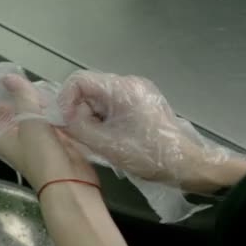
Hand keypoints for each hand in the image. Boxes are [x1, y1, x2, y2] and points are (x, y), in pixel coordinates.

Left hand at [0, 73, 97, 191]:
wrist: (69, 182)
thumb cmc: (42, 155)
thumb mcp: (29, 120)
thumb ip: (21, 96)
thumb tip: (8, 77)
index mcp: (2, 136)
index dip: (5, 93)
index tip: (15, 76)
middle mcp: (16, 139)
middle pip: (18, 110)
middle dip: (27, 97)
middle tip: (37, 83)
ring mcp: (36, 141)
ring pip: (37, 114)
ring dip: (44, 104)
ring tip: (51, 91)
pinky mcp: (54, 142)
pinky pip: (52, 121)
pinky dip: (56, 112)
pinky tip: (62, 103)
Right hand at [58, 70, 239, 190]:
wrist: (188, 165)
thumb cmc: (148, 155)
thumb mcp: (107, 145)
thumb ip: (77, 128)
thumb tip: (57, 117)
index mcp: (122, 89)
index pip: (79, 80)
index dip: (66, 100)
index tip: (67, 121)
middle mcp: (129, 83)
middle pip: (88, 88)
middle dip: (79, 110)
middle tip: (82, 134)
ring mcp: (136, 91)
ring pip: (98, 97)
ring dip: (91, 116)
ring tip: (98, 138)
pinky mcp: (140, 101)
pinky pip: (111, 104)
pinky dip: (103, 118)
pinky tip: (110, 136)